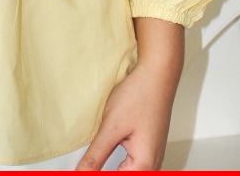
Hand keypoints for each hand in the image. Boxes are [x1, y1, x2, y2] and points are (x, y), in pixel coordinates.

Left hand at [75, 18, 183, 170]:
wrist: (157, 74)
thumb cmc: (140, 96)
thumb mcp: (111, 127)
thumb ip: (95, 156)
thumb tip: (81, 173)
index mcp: (144, 166)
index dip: (95, 174)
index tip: (84, 168)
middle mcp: (152, 165)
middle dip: (102, 170)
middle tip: (87, 164)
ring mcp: (152, 156)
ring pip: (130, 171)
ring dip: (112, 166)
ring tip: (93, 163)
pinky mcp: (148, 146)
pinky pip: (134, 164)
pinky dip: (120, 164)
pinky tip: (108, 156)